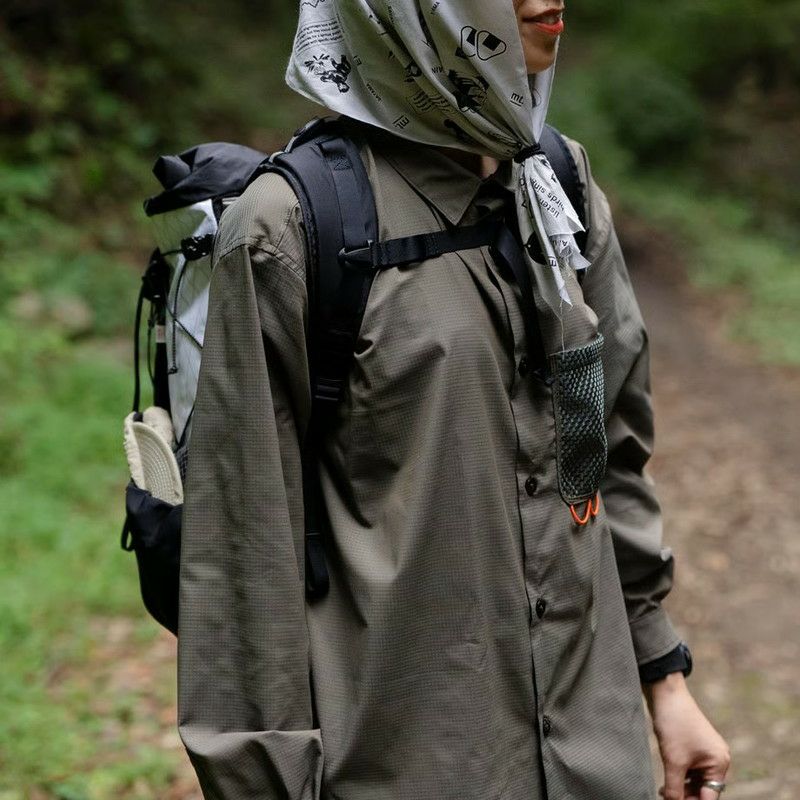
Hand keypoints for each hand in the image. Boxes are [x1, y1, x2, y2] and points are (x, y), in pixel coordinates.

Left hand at [643, 672, 730, 799]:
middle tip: (665, 798)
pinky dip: (679, 778)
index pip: (710, 797)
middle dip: (686, 797)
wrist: (665, 693)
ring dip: (681, 789)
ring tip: (663, 792)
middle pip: (704, 791)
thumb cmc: (674, 723)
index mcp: (719, 763)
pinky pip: (690, 770)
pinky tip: (666, 783)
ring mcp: (705, 753)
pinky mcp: (694, 747)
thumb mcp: (673, 761)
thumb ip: (675, 788)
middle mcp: (717, 759)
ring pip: (695, 782)